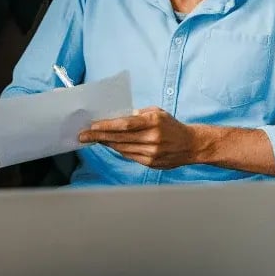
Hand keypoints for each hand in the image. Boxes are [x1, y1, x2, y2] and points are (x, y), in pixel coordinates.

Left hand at [78, 107, 199, 169]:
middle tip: (83, 135)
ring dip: (106, 143)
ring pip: (122, 148)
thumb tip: (117, 117)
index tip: (92, 126)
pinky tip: (110, 145)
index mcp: (153, 122)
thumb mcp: (157, 112)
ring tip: (93, 139)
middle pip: (119, 138)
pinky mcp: (151, 163)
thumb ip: (137, 114)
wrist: (191, 145)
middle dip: (98, 136)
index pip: (124, 125)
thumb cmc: (171, 125)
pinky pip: (129, 156)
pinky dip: (118, 150)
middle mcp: (152, 138)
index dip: (106, 126)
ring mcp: (151, 153)